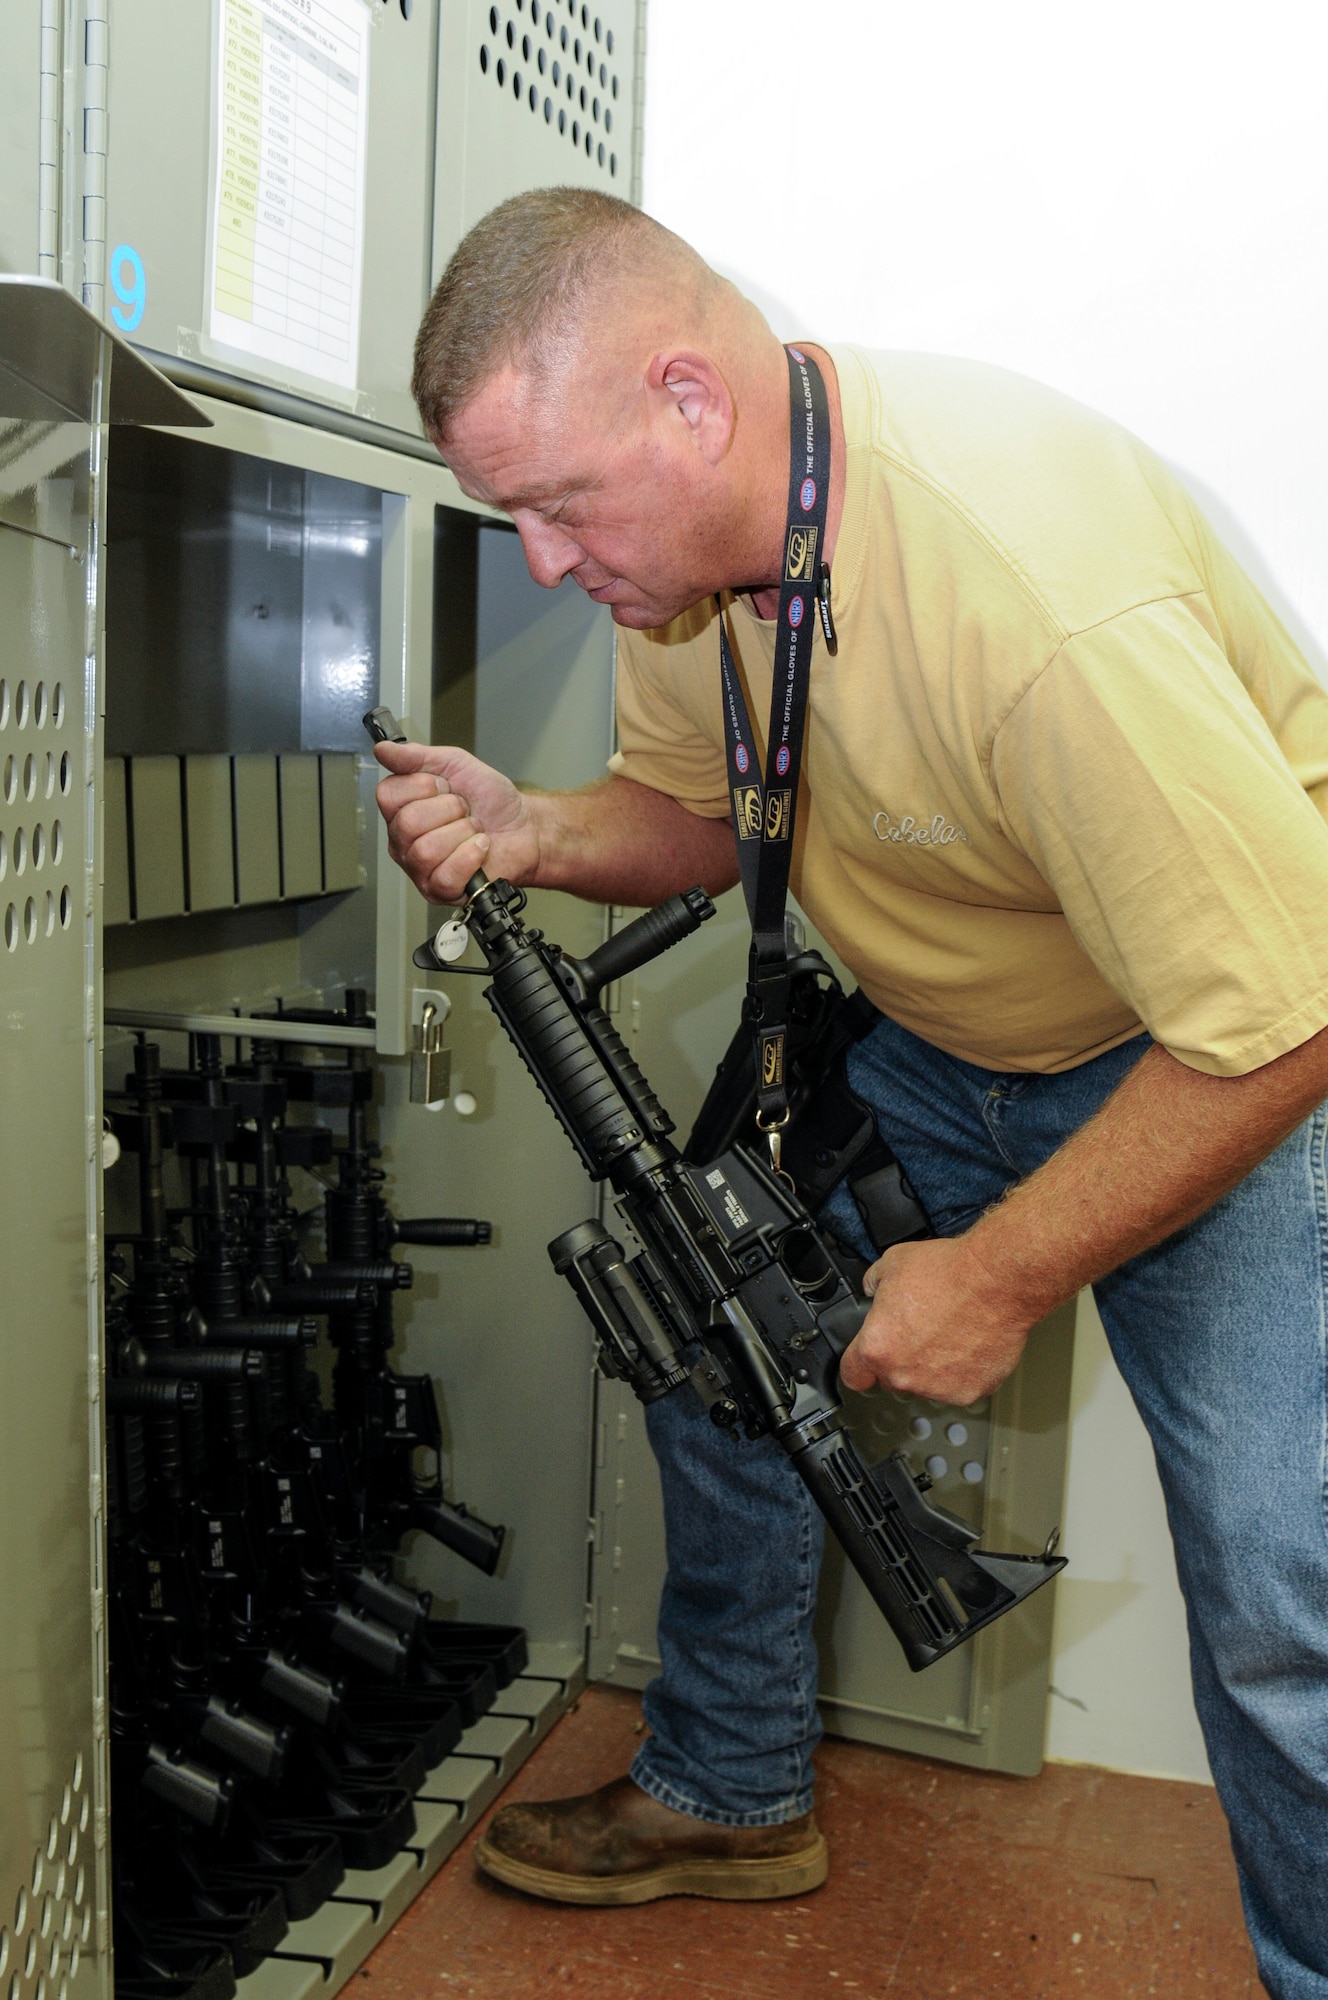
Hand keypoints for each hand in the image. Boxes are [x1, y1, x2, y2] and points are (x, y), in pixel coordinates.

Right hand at [373, 741, 540, 903]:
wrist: (524, 828)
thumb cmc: (490, 801)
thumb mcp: (456, 765)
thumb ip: (416, 756)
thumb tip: (383, 749)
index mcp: (401, 809)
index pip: (388, 795)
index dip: (424, 786)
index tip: (445, 787)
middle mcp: (403, 840)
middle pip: (407, 824)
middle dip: (449, 810)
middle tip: (464, 810)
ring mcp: (419, 868)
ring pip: (426, 851)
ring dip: (462, 833)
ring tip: (473, 831)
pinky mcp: (439, 890)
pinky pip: (444, 875)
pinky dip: (470, 856)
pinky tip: (479, 849)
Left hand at [836, 1236, 1033, 1405]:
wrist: (996, 1280)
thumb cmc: (949, 1272)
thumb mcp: (892, 1263)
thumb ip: (873, 1284)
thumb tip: (873, 1289)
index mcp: (878, 1348)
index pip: (853, 1375)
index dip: (859, 1364)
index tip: (868, 1359)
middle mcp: (905, 1375)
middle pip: (892, 1378)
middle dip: (901, 1359)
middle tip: (920, 1330)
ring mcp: (939, 1388)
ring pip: (927, 1383)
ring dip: (933, 1366)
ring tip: (949, 1331)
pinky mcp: (971, 1390)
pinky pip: (960, 1385)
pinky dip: (964, 1369)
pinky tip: (969, 1342)